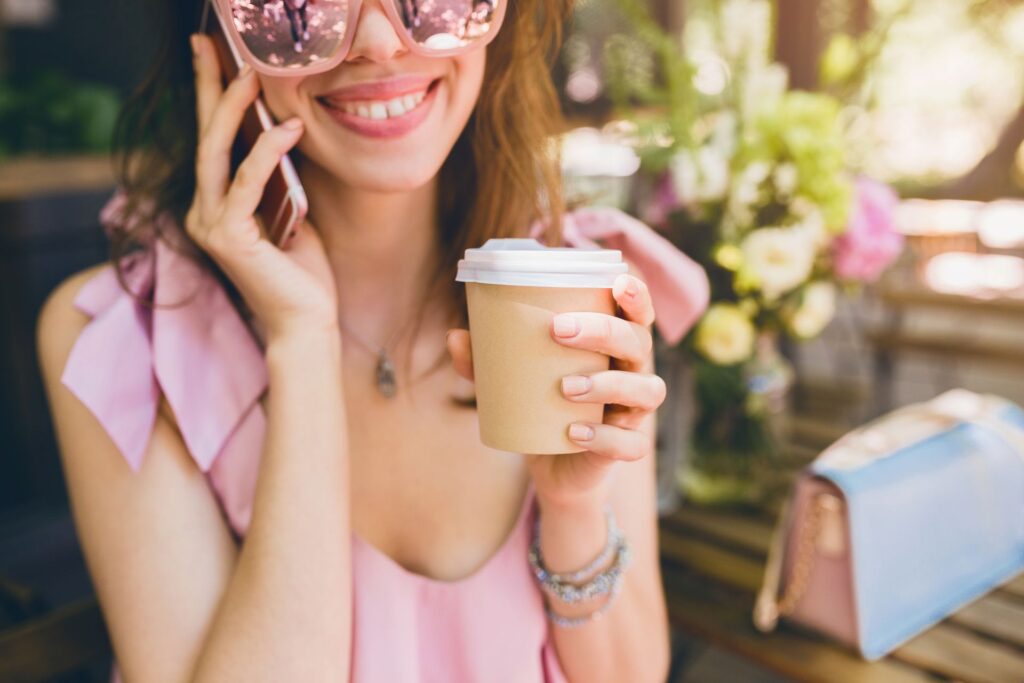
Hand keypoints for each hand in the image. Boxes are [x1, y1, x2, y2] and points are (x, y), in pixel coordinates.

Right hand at [187, 34, 336, 343]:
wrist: (307, 323)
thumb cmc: (302, 272)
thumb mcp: (291, 212)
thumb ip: (277, 179)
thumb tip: (282, 133)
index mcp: (216, 207)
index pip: (212, 143)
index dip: (213, 98)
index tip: (216, 56)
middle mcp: (204, 212)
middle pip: (204, 138)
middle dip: (209, 88)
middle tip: (210, 44)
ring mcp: (210, 225)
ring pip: (216, 154)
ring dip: (234, 109)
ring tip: (253, 74)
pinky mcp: (230, 238)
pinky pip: (245, 184)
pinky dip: (267, 154)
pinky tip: (288, 128)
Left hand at [446, 272, 665, 507]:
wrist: (554, 467)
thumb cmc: (542, 407)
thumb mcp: (512, 380)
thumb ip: (486, 359)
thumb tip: (455, 336)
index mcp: (614, 346)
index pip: (637, 313)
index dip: (636, 294)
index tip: (617, 281)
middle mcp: (633, 373)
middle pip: (639, 342)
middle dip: (604, 331)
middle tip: (559, 330)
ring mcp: (634, 412)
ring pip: (647, 390)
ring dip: (609, 384)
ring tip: (566, 386)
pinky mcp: (626, 449)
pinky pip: (630, 444)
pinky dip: (604, 437)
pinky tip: (573, 432)